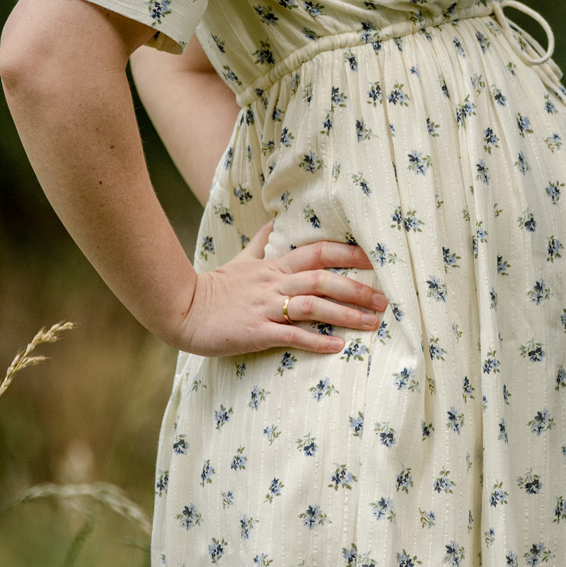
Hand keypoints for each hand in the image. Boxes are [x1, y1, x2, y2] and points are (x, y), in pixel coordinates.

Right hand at [168, 220, 388, 355]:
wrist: (181, 310)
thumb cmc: (215, 288)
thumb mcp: (241, 260)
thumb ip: (262, 242)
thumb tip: (276, 220)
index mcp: (274, 267)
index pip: (317, 253)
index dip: (348, 254)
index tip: (375, 260)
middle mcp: (274, 285)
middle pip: (323, 280)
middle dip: (357, 288)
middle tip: (384, 299)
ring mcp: (266, 308)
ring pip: (313, 307)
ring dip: (346, 315)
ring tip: (372, 323)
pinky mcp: (256, 332)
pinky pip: (291, 336)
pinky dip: (316, 341)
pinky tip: (338, 346)